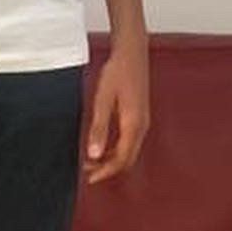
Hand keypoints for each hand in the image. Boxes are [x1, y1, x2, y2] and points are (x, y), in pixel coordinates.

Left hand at [83, 38, 148, 184]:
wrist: (132, 52)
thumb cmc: (118, 72)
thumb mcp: (103, 99)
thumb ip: (99, 128)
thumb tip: (94, 155)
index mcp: (133, 125)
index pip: (121, 159)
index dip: (105, 172)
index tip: (90, 178)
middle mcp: (142, 126)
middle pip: (128, 159)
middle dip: (109, 169)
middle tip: (88, 171)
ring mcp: (143, 121)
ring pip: (130, 151)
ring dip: (112, 159)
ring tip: (92, 160)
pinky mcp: (140, 115)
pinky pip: (130, 141)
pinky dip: (117, 149)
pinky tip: (104, 145)